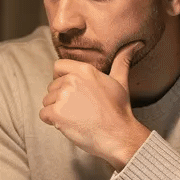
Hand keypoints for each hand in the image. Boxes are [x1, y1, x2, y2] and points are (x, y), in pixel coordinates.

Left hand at [40, 42, 150, 169]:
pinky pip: (43, 115)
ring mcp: (63, 96)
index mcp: (84, 70)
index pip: (58, 66)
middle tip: (79, 110)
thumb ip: (122, 61)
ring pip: (47, 101)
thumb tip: (135, 44)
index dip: (61, 79)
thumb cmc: (119, 111)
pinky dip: (52, 122)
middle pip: (52, 86)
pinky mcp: (56, 113)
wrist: (118, 135)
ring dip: (56, 111)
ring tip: (76, 118)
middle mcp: (72, 80)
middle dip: (60, 99)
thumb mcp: (121, 82)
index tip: (71, 91)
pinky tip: (68, 124)